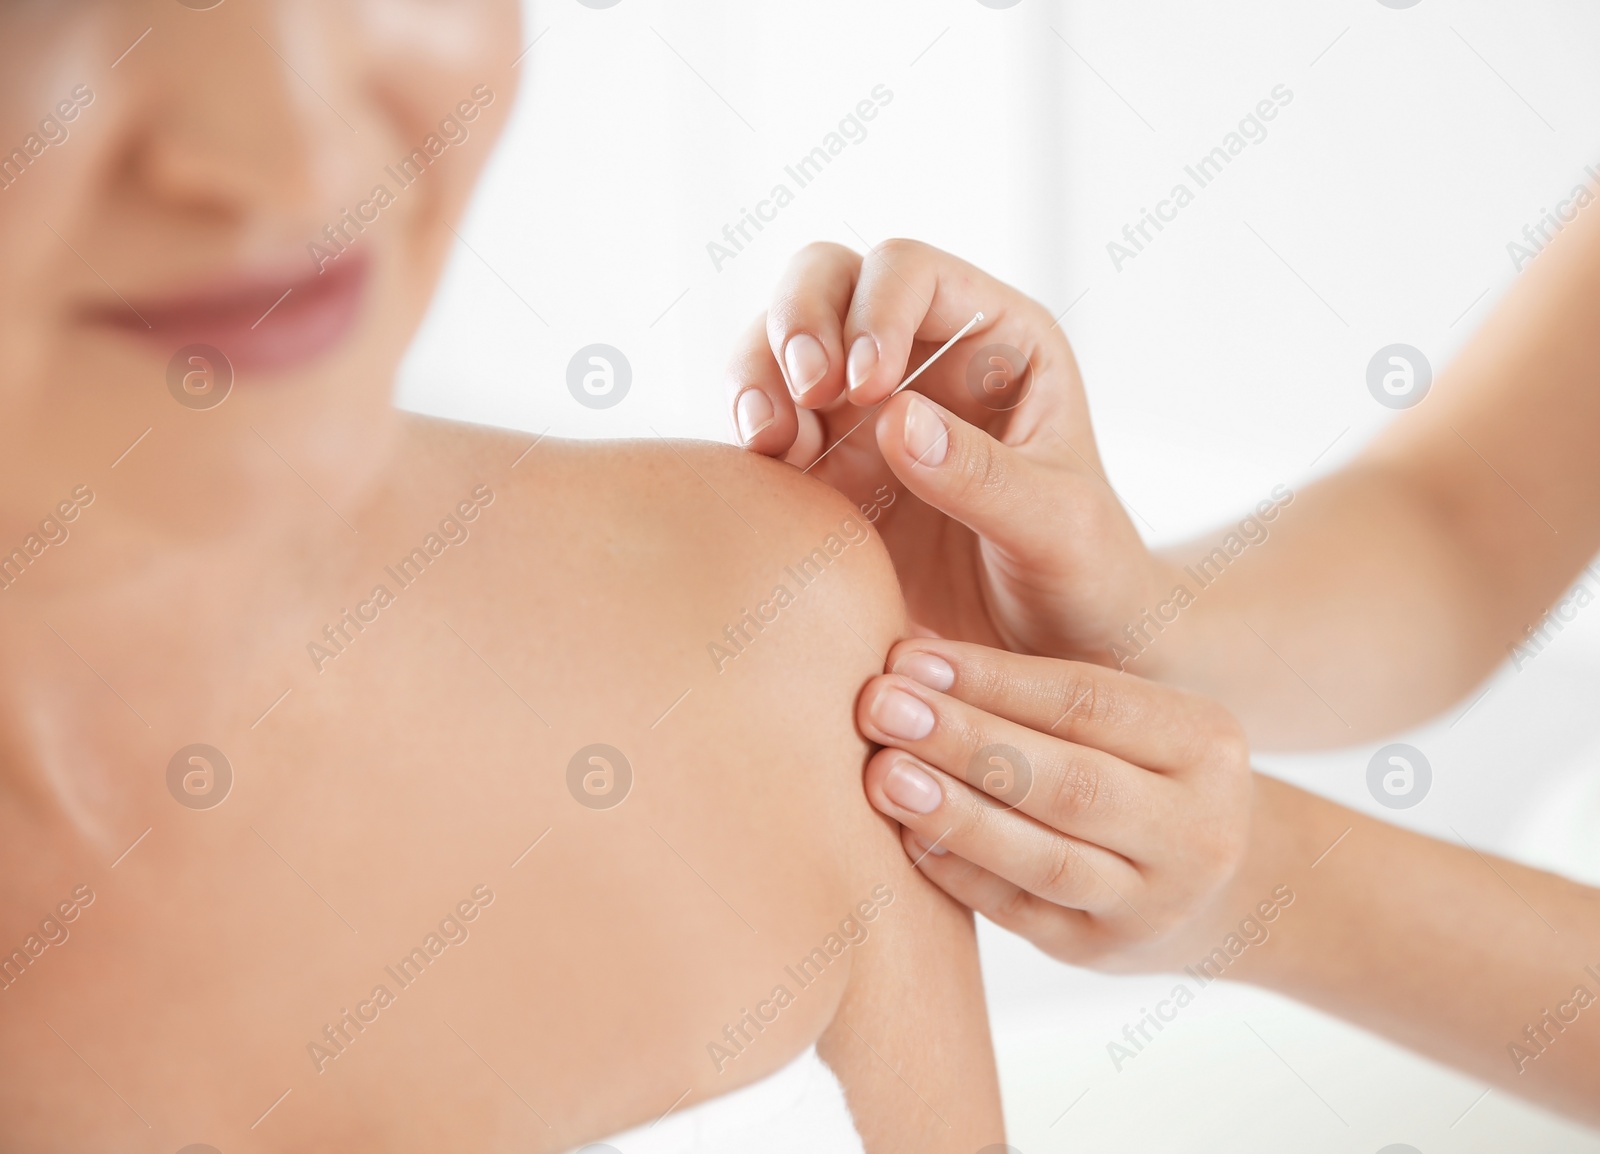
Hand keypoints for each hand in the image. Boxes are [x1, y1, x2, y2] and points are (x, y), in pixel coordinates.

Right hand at [725, 239, 1168, 662]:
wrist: (1055, 654)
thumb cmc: (1085, 574)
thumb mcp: (1057, 527)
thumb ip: (984, 475)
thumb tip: (894, 420)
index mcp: (995, 339)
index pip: (909, 272)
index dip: (875, 309)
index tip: (866, 389)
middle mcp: (920, 357)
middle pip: (827, 281)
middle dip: (797, 321)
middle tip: (805, 392)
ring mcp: (861, 412)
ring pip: (778, 346)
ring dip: (759, 376)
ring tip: (770, 442)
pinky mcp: (822, 471)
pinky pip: (766, 428)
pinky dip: (751, 438)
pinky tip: (765, 472)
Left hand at [854, 637, 1253, 968]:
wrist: (1217, 884)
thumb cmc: (1135, 768)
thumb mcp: (1124, 716)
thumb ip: (1030, 686)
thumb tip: (911, 654)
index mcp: (1206, 742)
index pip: (1087, 702)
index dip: (992, 679)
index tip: (909, 658)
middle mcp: (1197, 828)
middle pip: (1069, 783)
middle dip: (965, 742)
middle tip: (880, 709)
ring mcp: (1155, 902)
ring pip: (1045, 859)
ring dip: (955, 814)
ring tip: (882, 775)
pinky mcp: (1100, 950)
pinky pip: (1017, 911)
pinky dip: (957, 869)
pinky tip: (904, 833)